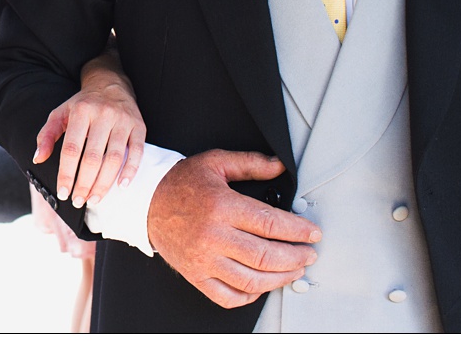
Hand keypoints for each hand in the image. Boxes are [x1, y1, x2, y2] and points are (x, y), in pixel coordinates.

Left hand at [34, 78, 145, 208]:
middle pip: (93, 157)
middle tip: (78, 201)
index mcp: (81, 111)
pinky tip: (122, 186)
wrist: (110, 84)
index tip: (63, 193)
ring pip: (115, 158)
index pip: (72, 149)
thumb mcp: (60, 113)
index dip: (67, 174)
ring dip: (104, 184)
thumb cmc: (83, 105)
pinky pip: (137, 152)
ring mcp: (123, 120)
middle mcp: (103, 114)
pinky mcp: (139, 126)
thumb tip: (37, 158)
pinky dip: (130, 171)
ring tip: (94, 199)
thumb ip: (46, 135)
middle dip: (85, 184)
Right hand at [146, 150, 318, 308]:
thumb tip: (279, 166)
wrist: (148, 202)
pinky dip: (251, 295)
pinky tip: (262, 284)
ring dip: (281, 278)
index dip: (298, 230)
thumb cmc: (182, 183)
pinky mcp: (197, 276)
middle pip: (266, 255)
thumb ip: (250, 163)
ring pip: (253, 280)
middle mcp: (214, 236)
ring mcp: (205, 260)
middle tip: (309, 254)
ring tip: (294, 269)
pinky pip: (230, 296)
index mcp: (221, 206)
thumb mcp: (216, 163)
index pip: (270, 223)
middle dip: (296, 257)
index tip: (313, 233)